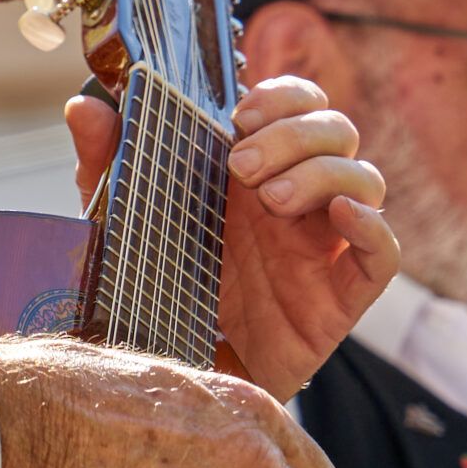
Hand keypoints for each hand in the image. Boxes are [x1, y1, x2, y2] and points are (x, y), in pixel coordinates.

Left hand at [67, 75, 397, 402]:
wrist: (173, 371)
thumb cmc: (159, 287)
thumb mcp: (124, 220)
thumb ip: (107, 163)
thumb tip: (83, 106)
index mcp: (255, 168)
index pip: (300, 104)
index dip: (284, 96)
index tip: (241, 113)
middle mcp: (297, 199)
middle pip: (337, 131)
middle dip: (295, 135)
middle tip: (242, 165)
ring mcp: (322, 246)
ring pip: (364, 181)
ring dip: (322, 174)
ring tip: (269, 199)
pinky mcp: (339, 298)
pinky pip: (383, 256)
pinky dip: (372, 228)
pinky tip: (340, 217)